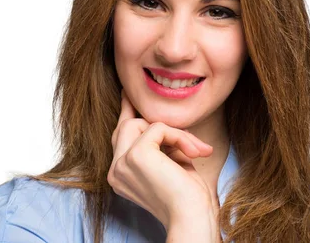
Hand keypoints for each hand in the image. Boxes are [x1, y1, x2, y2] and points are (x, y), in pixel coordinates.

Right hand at [107, 89, 216, 230]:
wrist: (192, 216)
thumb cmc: (188, 196)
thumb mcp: (172, 164)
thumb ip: (162, 145)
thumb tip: (160, 124)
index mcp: (121, 176)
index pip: (119, 138)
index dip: (125, 113)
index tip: (126, 93)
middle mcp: (116, 171)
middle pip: (126, 126)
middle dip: (142, 112)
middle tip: (148, 99)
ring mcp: (122, 163)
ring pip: (142, 123)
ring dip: (174, 133)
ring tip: (194, 151)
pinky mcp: (135, 155)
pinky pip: (159, 128)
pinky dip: (179, 136)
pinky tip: (192, 154)